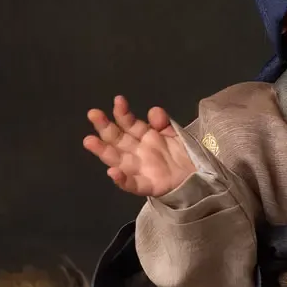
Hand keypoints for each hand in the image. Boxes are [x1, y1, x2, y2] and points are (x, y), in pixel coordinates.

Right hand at [82, 96, 196, 196]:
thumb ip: (163, 122)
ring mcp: (139, 169)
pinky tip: (113, 173)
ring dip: (103, 151)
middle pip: (117, 138)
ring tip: (89, 141)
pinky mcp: (147, 186)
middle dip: (104, 126)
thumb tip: (153, 111)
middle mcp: (136, 151)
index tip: (118, 100)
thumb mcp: (174, 133)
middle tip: (93, 114)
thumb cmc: (182, 154)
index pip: (128, 123)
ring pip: (117, 159)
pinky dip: (122, 180)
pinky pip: (132, 184)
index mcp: (143, 136)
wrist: (197, 176)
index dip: (122, 112)